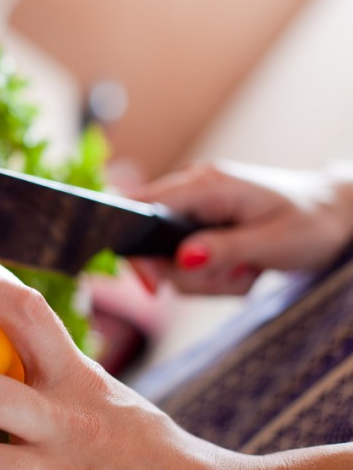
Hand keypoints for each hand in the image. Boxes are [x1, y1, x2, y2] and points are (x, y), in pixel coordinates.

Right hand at [127, 160, 352, 294]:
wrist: (335, 216)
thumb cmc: (312, 222)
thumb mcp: (274, 241)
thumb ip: (225, 249)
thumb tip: (181, 260)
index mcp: (207, 184)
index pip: (142, 209)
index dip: (136, 249)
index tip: (155, 286)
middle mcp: (194, 191)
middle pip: (153, 246)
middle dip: (189, 275)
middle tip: (234, 275)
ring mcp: (196, 210)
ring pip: (172, 264)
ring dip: (207, 280)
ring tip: (247, 270)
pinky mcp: (200, 228)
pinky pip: (187, 266)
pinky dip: (213, 278)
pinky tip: (243, 269)